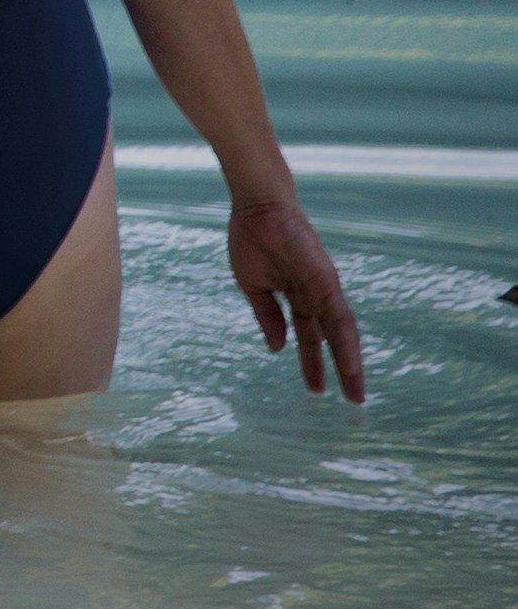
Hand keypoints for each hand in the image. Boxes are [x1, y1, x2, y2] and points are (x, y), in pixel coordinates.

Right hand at [229, 193, 367, 402]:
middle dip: (340, 371)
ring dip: (350, 365)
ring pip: (342, 335)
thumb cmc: (252, 238)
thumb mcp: (253, 285)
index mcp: (297, 297)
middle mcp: (317, 297)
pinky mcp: (327, 282)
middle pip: (332, 341)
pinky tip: (350, 365)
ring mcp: (325, 290)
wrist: (257, 207)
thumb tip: (277, 347)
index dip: (313, 361)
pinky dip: (347, 344)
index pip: (310, 336)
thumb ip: (267, 315)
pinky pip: (340, 318)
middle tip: (350, 401)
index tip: (316, 388)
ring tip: (355, 394)